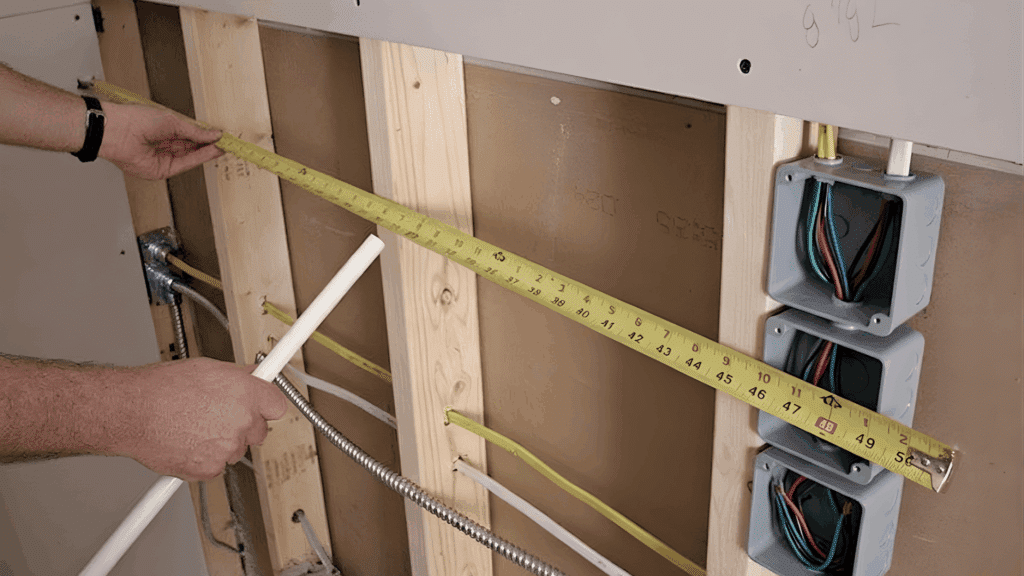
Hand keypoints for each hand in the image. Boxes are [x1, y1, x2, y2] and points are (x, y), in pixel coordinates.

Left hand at [99, 102, 223, 179]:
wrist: (116, 131)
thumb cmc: (136, 119)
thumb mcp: (172, 121)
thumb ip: (195, 131)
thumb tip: (214, 134)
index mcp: (165, 130)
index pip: (191, 135)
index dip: (207, 135)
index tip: (221, 135)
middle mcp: (165, 145)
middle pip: (194, 147)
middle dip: (210, 145)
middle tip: (227, 142)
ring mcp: (164, 158)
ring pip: (192, 156)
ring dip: (208, 152)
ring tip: (223, 146)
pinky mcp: (162, 170)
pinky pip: (185, 164)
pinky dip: (200, 159)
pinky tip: (211, 151)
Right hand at [123, 357, 287, 480]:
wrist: (131, 412)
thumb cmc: (161, 388)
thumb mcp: (207, 368)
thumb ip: (238, 376)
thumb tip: (253, 376)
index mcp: (247, 394)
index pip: (278, 406)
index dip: (265, 405)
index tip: (260, 405)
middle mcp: (242, 421)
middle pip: (259, 430)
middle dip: (243, 424)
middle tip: (217, 416)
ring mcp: (228, 448)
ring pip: (236, 449)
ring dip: (222, 441)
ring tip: (193, 426)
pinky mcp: (210, 469)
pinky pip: (216, 465)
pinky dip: (204, 458)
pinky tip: (186, 441)